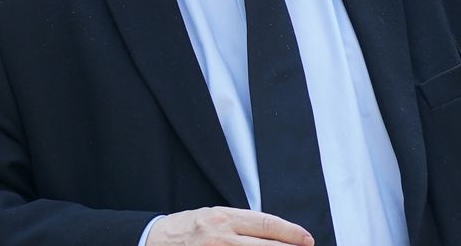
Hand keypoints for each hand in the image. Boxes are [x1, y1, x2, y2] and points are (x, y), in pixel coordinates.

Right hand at [145, 207, 314, 245]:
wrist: (153, 240)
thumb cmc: (186, 229)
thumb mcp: (214, 217)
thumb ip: (241, 224)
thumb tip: (272, 233)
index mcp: (224, 218)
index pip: (267, 224)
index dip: (291, 233)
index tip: (307, 239)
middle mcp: (221, 237)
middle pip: (266, 245)